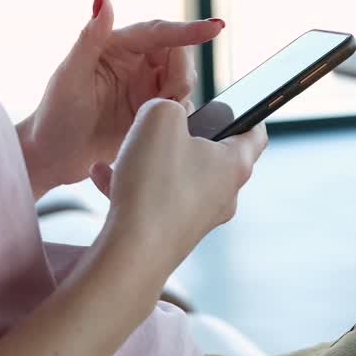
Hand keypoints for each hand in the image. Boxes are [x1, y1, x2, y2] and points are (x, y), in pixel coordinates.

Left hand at [18, 0, 223, 196]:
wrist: (52, 159)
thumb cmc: (54, 115)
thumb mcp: (70, 75)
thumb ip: (89, 36)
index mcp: (117, 46)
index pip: (160, 32)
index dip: (189, 29)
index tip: (216, 28)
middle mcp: (134, 64)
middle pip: (179, 56)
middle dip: (181, 74)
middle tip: (167, 97)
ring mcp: (144, 89)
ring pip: (182, 82)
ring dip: (178, 97)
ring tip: (154, 114)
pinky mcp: (150, 114)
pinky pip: (178, 109)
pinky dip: (176, 116)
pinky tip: (158, 128)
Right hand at [90, 99, 267, 275]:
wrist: (133, 252)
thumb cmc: (154, 183)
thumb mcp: (160, 118)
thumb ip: (167, 105)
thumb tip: (165, 115)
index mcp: (234, 165)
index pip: (254, 133)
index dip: (248, 112)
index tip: (234, 103)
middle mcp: (223, 194)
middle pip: (211, 155)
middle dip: (183, 137)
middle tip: (160, 125)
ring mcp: (198, 218)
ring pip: (176, 176)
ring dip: (148, 160)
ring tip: (121, 151)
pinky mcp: (172, 234)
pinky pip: (153, 199)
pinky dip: (130, 184)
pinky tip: (100, 174)